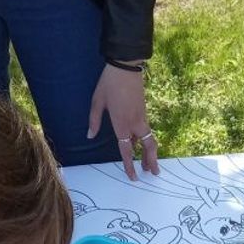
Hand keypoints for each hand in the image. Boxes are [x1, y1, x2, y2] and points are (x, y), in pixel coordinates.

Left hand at [88, 63, 157, 180]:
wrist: (126, 66)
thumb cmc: (109, 83)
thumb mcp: (97, 101)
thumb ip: (94, 121)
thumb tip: (90, 136)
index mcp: (122, 123)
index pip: (127, 149)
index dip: (130, 165)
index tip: (134, 177)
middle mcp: (135, 122)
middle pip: (146, 146)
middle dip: (150, 161)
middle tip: (153, 173)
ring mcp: (141, 116)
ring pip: (149, 139)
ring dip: (152, 152)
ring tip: (152, 164)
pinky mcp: (143, 110)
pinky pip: (146, 129)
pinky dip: (147, 140)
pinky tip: (144, 145)